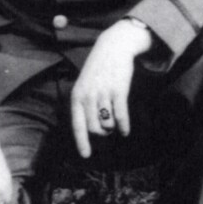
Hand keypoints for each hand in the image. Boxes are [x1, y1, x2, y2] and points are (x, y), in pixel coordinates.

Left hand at [70, 19, 152, 158]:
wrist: (112, 47)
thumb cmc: (98, 70)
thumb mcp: (84, 85)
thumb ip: (85, 105)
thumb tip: (92, 130)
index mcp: (76, 96)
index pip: (77, 124)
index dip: (81, 142)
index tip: (85, 156)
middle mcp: (87, 96)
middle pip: (94, 128)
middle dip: (101, 133)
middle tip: (106, 131)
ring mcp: (102, 94)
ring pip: (108, 124)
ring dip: (112, 128)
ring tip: (115, 124)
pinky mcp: (118, 91)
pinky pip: (120, 116)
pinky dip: (123, 126)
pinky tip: (126, 131)